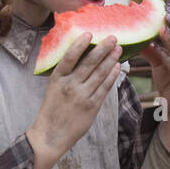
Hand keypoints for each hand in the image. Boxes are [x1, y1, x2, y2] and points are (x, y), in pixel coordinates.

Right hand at [31, 33, 121, 163]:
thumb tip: (81, 58)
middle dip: (103, 49)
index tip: (89, 33)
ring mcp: (82, 97)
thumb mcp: (53, 88)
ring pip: (100, 74)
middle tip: (113, 38)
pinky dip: (112, 77)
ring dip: (110, 60)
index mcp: (57, 79)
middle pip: (89, 63)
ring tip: (118, 49)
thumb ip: (65, 75)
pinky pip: (104, 88)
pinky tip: (117, 67)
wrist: (51, 135)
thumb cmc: (52, 111)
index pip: (69, 57)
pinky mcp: (91, 107)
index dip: (80, 45)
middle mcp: (70, 86)